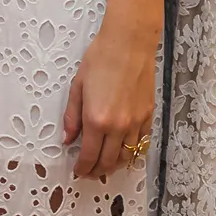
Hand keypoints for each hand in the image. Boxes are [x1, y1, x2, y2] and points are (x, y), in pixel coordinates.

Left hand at [62, 23, 157, 180]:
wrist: (129, 43)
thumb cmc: (101, 58)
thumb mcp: (78, 86)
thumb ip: (72, 117)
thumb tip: (68, 139)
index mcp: (96, 120)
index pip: (89, 155)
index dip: (82, 168)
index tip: (78, 171)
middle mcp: (117, 126)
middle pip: (108, 162)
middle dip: (96, 170)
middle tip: (89, 171)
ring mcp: (135, 123)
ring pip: (127, 157)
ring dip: (115, 165)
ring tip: (105, 165)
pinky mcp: (148, 116)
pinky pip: (142, 143)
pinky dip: (133, 153)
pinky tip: (125, 152)